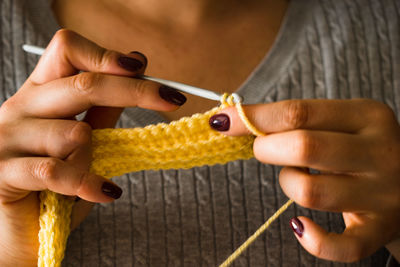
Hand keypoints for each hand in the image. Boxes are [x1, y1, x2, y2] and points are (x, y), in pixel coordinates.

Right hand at [0, 29, 185, 265]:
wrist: (22, 231)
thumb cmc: (57, 184)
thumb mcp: (87, 140)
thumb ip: (106, 105)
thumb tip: (138, 64)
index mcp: (41, 93)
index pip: (68, 50)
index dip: (106, 55)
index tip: (142, 68)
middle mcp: (20, 108)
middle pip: (82, 83)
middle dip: (134, 91)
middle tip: (173, 99)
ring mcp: (6, 139)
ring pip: (71, 132)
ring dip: (92, 154)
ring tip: (92, 173)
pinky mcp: (2, 173)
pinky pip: (54, 171)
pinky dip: (87, 184)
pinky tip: (104, 193)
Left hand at [210, 99, 399, 261]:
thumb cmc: (361, 148)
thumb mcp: (342, 122)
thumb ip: (298, 120)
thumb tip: (234, 121)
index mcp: (367, 115)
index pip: (298, 113)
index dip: (252, 118)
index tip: (222, 121)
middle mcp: (380, 152)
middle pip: (304, 147)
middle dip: (266, 149)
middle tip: (264, 149)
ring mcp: (383, 194)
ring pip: (311, 192)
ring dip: (288, 184)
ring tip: (296, 177)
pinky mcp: (379, 229)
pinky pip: (341, 246)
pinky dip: (312, 240)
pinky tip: (300, 225)